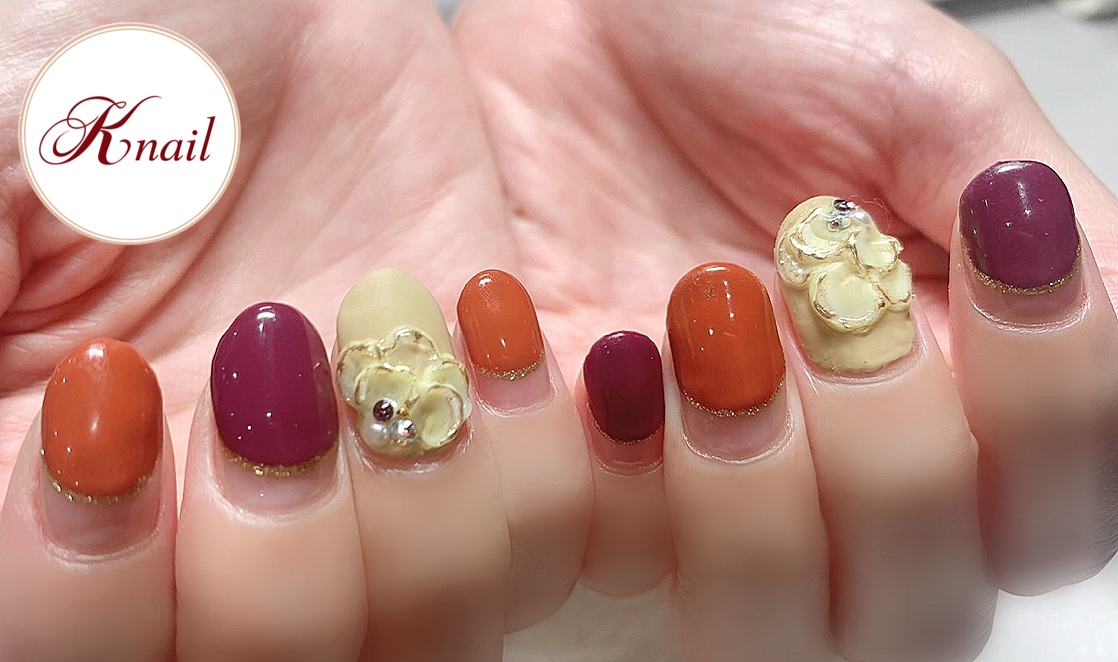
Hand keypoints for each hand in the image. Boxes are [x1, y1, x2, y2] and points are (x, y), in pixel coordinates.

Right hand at [0, 0, 530, 658]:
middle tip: (269, 354)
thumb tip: (17, 458)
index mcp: (48, 492)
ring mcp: (354, 504)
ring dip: (412, 493)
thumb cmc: (117, 48)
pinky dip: (524, 447)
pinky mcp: (471, 450)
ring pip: (414, 634)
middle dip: (272, 548)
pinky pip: (532, 537)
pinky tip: (482, 312)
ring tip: (384, 309)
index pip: (55, 640)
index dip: (81, 581)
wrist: (285, 8)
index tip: (110, 395)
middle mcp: (204, 534)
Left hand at [453, 0, 1117, 658]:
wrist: (583, 16)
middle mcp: (843, 456)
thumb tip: (1100, 316)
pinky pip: (613, 549)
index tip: (1001, 254)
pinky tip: (607, 344)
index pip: (1059, 498)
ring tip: (712, 318)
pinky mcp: (592, 473)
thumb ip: (1039, 231)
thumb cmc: (749, 36)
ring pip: (780, 624)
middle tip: (834, 308)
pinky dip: (627, 460)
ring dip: (762, 489)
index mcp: (955, 376)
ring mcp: (716, 479)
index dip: (1053, 406)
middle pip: (926, 606)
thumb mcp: (928, 101)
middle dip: (896, 464)